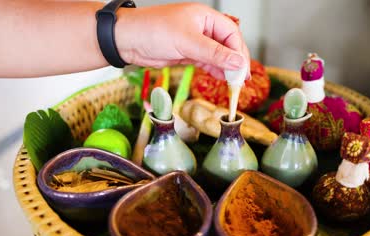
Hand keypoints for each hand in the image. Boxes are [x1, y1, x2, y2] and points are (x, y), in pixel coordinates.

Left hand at [115, 3, 249, 79]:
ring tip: (235, 84)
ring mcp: (195, 41)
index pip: (232, 33)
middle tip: (242, 80)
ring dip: (227, 69)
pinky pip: (207, 62)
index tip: (242, 70)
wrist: (127, 40)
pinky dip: (215, 71)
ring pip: (218, 56)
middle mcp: (202, 28)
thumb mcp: (188, 42)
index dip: (240, 52)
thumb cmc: (153, 30)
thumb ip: (214, 54)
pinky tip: (222, 79)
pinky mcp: (187, 54)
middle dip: (236, 62)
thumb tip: (238, 63)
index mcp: (205, 17)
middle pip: (227, 45)